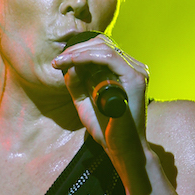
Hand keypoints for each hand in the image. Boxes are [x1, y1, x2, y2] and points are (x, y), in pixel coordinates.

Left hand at [52, 34, 150, 180]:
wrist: (121, 149)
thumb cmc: (106, 128)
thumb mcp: (84, 101)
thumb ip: (76, 83)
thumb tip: (67, 65)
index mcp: (125, 72)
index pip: (102, 49)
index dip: (78, 50)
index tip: (59, 61)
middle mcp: (134, 68)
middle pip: (103, 44)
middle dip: (76, 49)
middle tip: (58, 61)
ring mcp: (137, 72)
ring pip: (104, 48)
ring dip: (78, 52)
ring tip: (61, 61)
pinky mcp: (135, 79)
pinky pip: (109, 58)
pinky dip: (87, 57)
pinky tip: (72, 62)